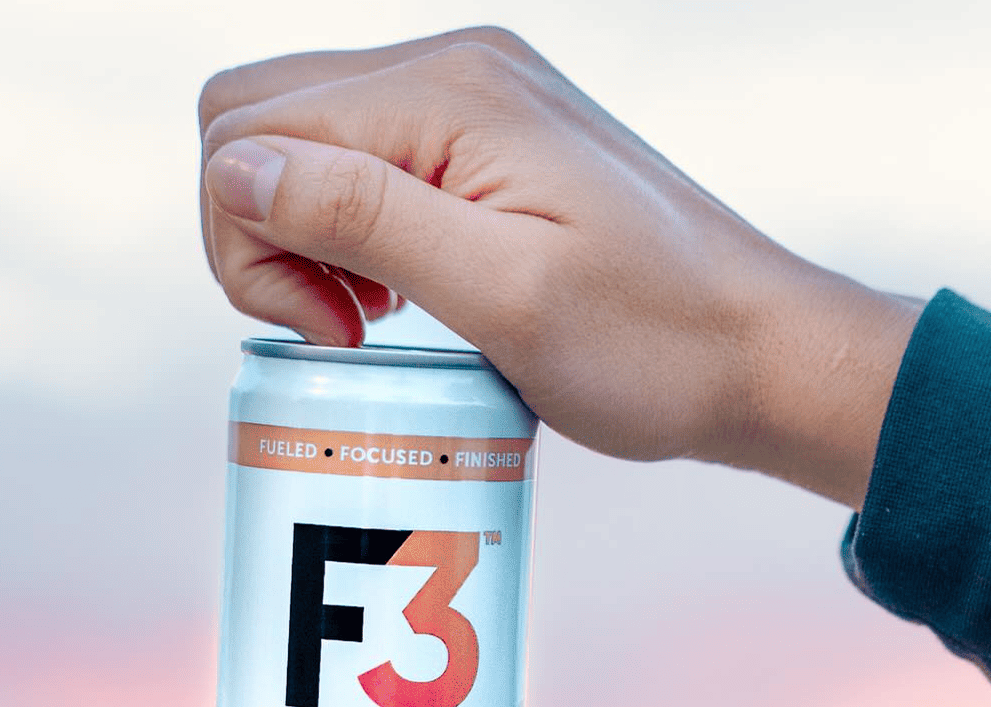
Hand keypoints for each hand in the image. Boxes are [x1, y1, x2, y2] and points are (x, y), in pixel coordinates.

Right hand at [198, 28, 920, 506]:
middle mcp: (454, 70)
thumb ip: (366, 216)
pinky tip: (402, 295)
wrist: (756, 351)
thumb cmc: (652, 345)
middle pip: (258, 115)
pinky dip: (352, 234)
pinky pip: (366, 165)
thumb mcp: (505, 295)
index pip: (248, 127)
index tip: (339, 332)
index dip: (251, 244)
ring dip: (306, 238)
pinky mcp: (489, 145)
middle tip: (347, 325)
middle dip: (263, 232)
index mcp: (448, 95)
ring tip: (379, 317)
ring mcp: (474, 101)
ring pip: (305, 141)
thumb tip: (235, 168)